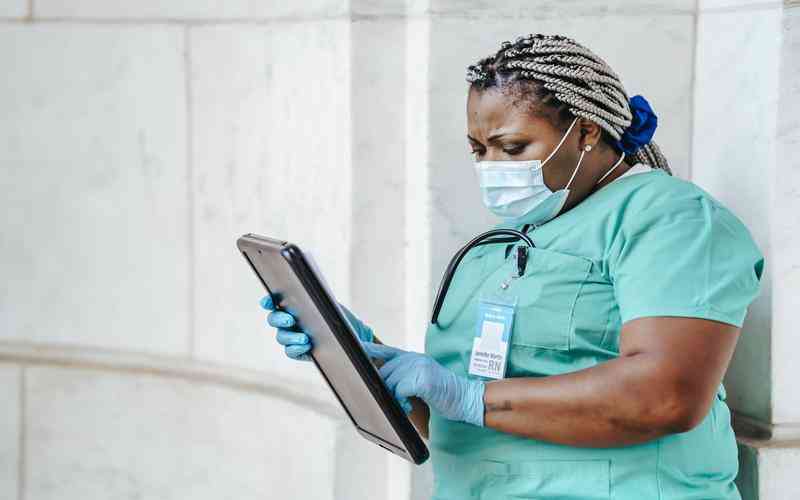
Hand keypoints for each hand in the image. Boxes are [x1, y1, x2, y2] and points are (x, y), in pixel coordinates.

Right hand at [260, 295, 373, 360]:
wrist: (356, 337)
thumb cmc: (341, 317)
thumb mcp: (331, 305)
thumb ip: (317, 299)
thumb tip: (310, 290)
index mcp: (294, 305)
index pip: (275, 302)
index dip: (268, 301)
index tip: (268, 302)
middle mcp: (290, 321)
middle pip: (274, 319)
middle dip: (279, 319)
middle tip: (290, 320)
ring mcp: (294, 337)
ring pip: (282, 337)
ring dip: (291, 337)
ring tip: (305, 338)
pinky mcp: (300, 352)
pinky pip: (290, 352)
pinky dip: (296, 349)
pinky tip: (307, 347)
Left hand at [361, 342, 484, 426]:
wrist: (465, 398)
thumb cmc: (442, 392)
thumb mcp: (421, 377)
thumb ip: (403, 375)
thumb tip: (382, 381)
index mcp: (412, 357)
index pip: (385, 350)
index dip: (368, 349)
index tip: (355, 347)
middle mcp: (414, 358)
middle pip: (383, 371)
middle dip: (384, 388)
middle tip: (397, 400)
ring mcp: (418, 366)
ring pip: (390, 382)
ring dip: (394, 397)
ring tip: (406, 404)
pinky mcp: (422, 379)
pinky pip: (399, 389)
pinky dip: (401, 400)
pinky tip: (408, 405)